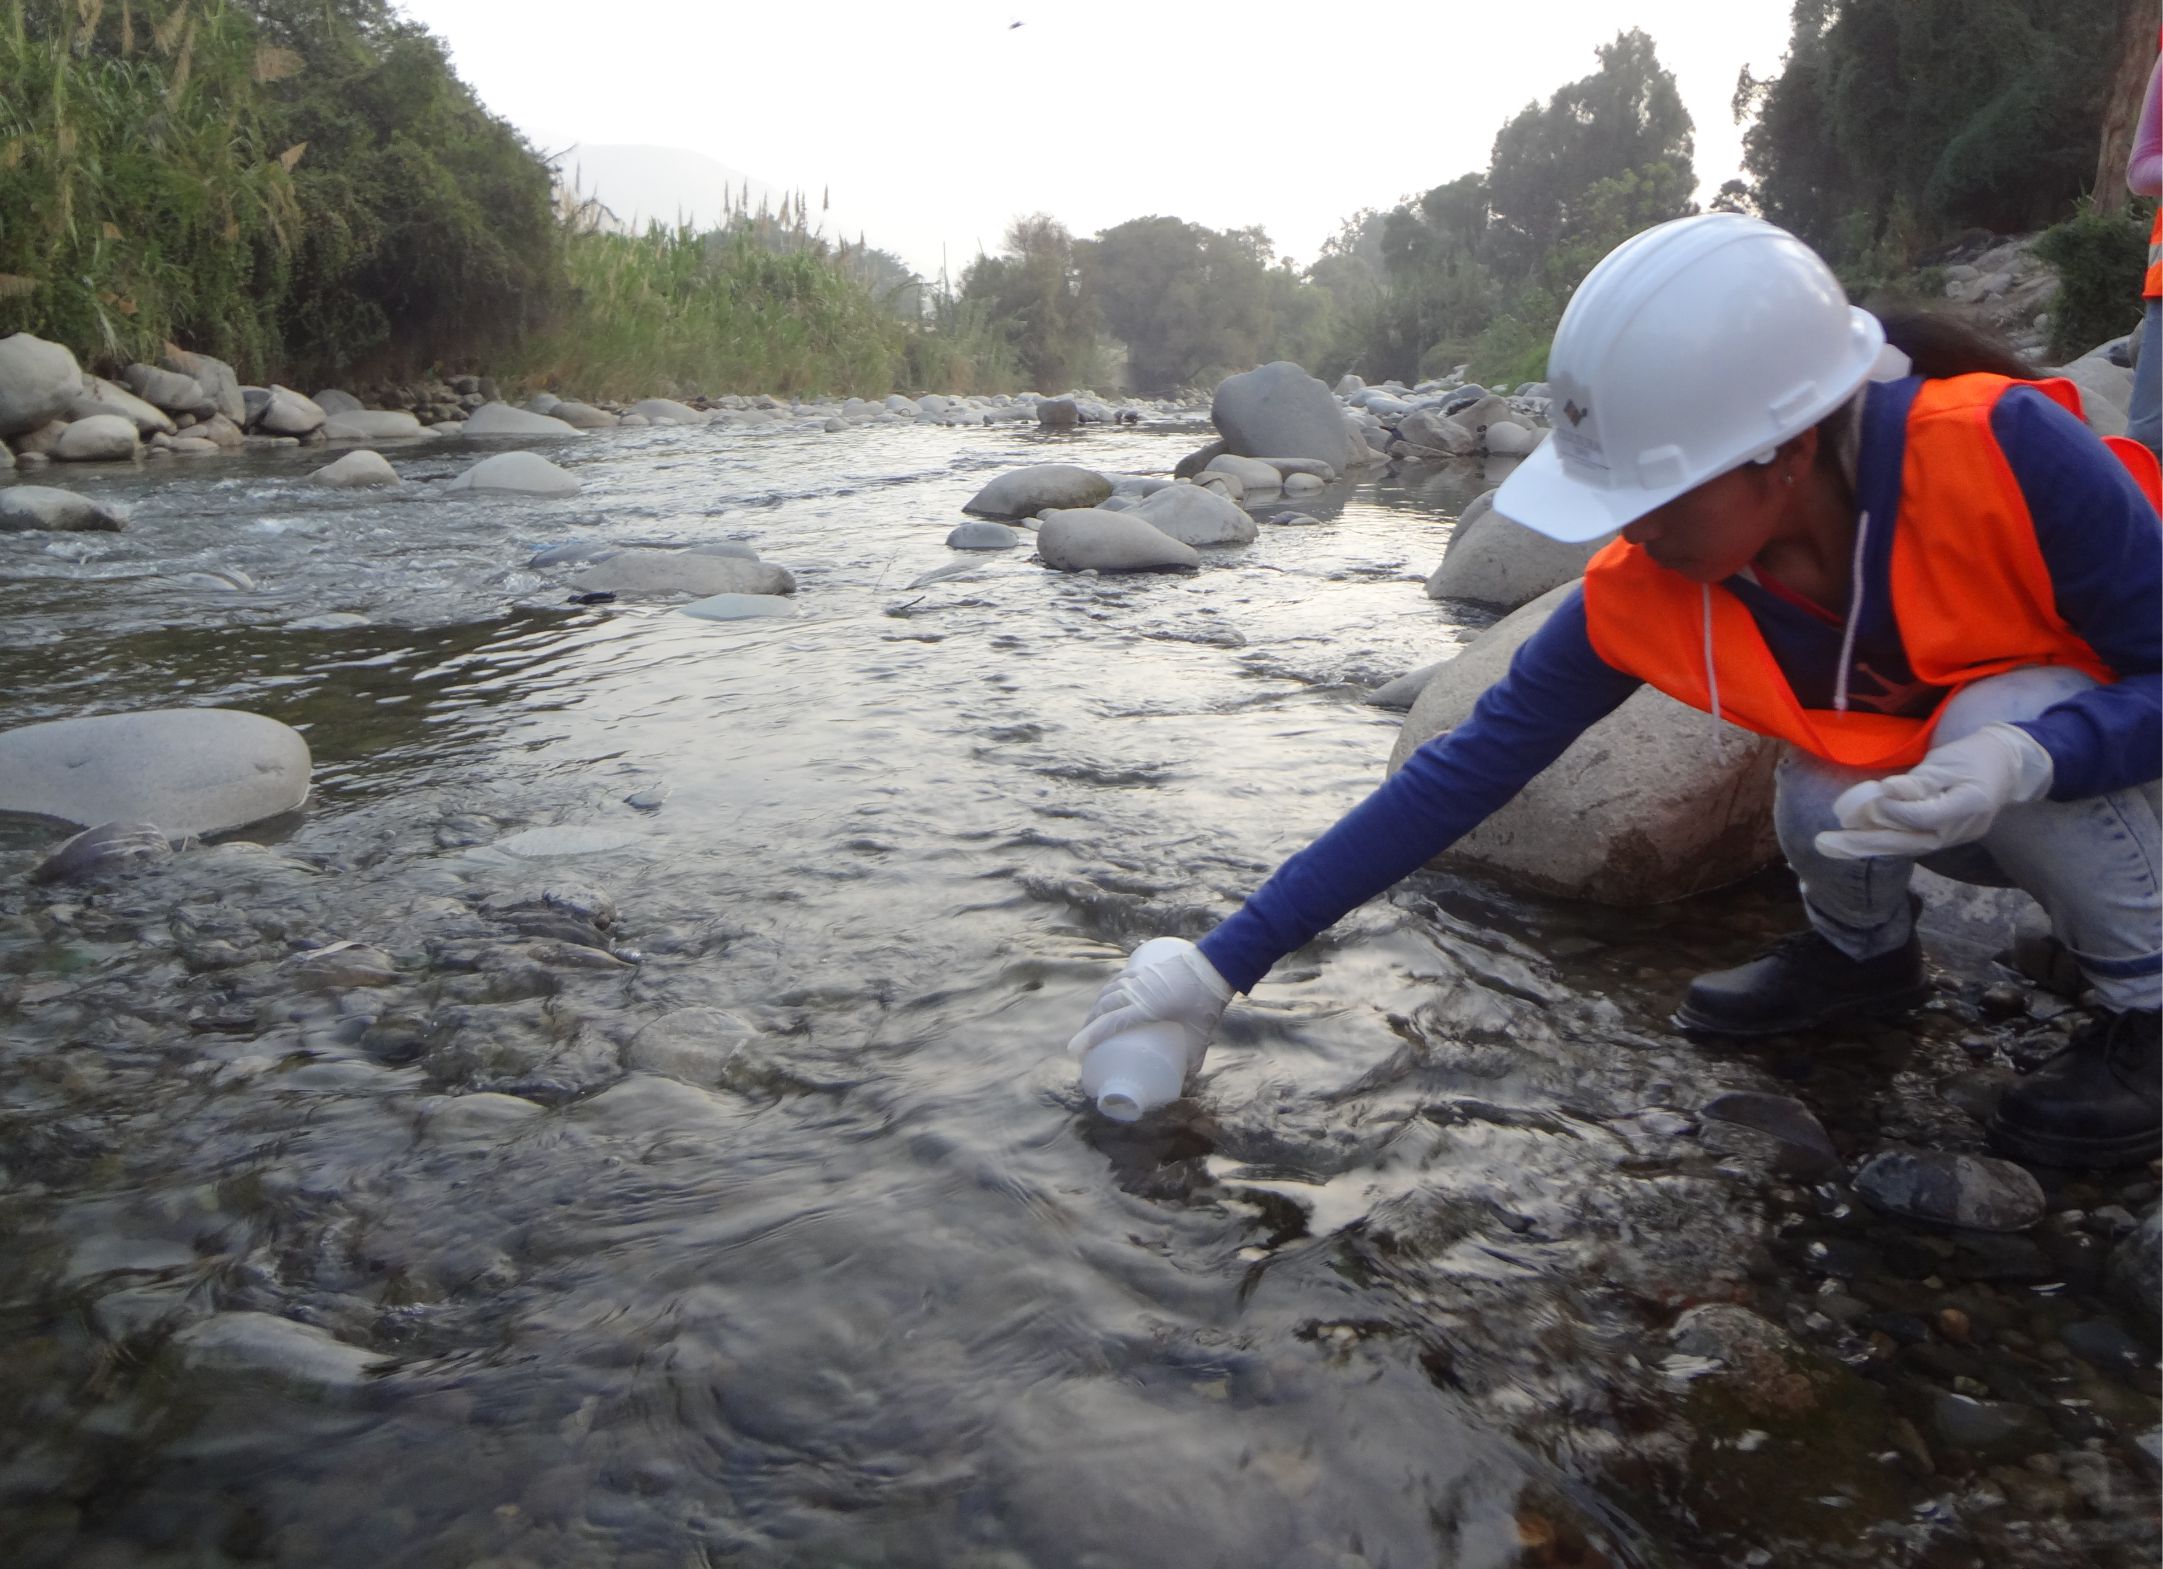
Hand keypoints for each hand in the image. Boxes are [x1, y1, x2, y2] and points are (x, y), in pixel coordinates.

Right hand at [1067, 938, 1231, 1063]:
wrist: (1216, 965)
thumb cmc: (1206, 1000)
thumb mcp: (1199, 1034)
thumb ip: (1193, 1057)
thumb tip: (1188, 1078)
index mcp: (1147, 1007)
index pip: (1110, 1023)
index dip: (1090, 1037)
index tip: (1075, 1050)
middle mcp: (1138, 991)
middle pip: (1103, 1007)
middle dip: (1090, 1025)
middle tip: (1084, 1042)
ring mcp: (1140, 978)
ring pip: (1109, 992)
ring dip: (1097, 1006)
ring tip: (1093, 1021)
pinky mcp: (1145, 970)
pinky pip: (1119, 980)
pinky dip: (1109, 990)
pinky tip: (1109, 996)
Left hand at [1815, 723, 2052, 860]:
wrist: (2008, 766)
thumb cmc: (1975, 756)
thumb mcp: (1947, 762)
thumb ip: (1918, 782)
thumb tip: (1887, 794)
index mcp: (1968, 805)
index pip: (1923, 816)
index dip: (1894, 811)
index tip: (1870, 802)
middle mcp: (1960, 829)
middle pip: (1908, 842)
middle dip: (1864, 843)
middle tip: (1824, 843)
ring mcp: (1954, 838)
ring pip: (1906, 847)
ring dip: (1867, 846)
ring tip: (1832, 846)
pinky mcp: (1945, 838)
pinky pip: (1911, 843)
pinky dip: (1883, 842)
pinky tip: (1857, 841)